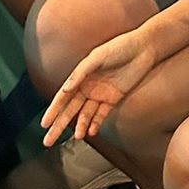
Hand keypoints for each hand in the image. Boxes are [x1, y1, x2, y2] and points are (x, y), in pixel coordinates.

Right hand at [42, 30, 155, 145]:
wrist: (145, 48)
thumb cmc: (120, 47)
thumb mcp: (98, 56)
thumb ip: (81, 73)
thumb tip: (65, 89)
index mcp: (81, 77)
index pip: (63, 97)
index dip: (53, 111)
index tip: (44, 124)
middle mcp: (88, 87)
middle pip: (70, 110)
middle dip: (59, 125)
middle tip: (48, 141)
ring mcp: (100, 94)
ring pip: (85, 115)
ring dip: (80, 125)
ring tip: (77, 136)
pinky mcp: (113, 99)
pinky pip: (101, 114)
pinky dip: (95, 123)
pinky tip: (91, 131)